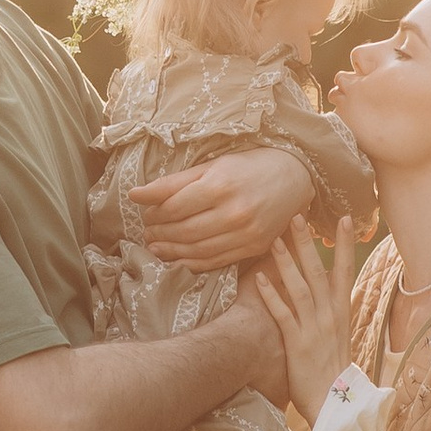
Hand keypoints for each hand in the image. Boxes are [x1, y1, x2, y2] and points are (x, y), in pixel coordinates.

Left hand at [136, 144, 314, 268]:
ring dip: (171, 251)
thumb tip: (135, 194)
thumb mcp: (212, 166)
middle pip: (183, 231)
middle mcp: (234, 212)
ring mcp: (246, 234)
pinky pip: (215, 262)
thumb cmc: (249, 167)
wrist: (295, 178)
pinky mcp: (254, 248)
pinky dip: (192, 263)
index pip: (173, 208)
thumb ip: (174, 182)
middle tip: (147, 231)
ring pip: (197, 250)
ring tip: (156, 246)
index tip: (144, 211)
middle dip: (159, 233)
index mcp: (220, 186)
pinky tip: (179, 258)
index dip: (153, 213)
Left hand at [259, 218, 354, 424]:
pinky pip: (283, 314)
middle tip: (298, 215)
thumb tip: (327, 287)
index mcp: (342, 310)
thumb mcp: (339, 334)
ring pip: (299, 287)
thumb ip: (332, 310)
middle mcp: (330, 315)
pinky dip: (272, 295)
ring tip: (273, 238)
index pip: (345, 269)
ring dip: (286, 261)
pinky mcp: (297, 342)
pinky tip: (260, 278)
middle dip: (307, 242)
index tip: (345, 218)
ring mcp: (314, 328)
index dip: (345, 244)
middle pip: (318, 271)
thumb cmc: (333, 369)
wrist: (335, 403)